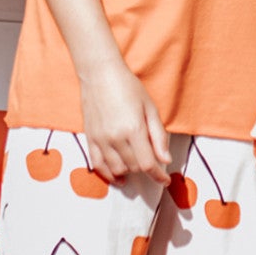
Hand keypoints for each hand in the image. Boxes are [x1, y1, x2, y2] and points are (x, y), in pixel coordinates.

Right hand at [79, 63, 170, 183]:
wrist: (99, 74)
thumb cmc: (128, 87)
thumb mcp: (150, 108)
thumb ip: (158, 136)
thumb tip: (165, 160)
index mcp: (133, 129)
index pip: (147, 164)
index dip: (158, 176)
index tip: (165, 180)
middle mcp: (115, 138)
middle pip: (133, 167)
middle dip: (146, 169)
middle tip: (152, 162)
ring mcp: (100, 139)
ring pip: (117, 169)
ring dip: (130, 171)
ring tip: (136, 166)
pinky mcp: (90, 138)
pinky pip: (98, 165)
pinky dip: (108, 175)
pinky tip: (118, 177)